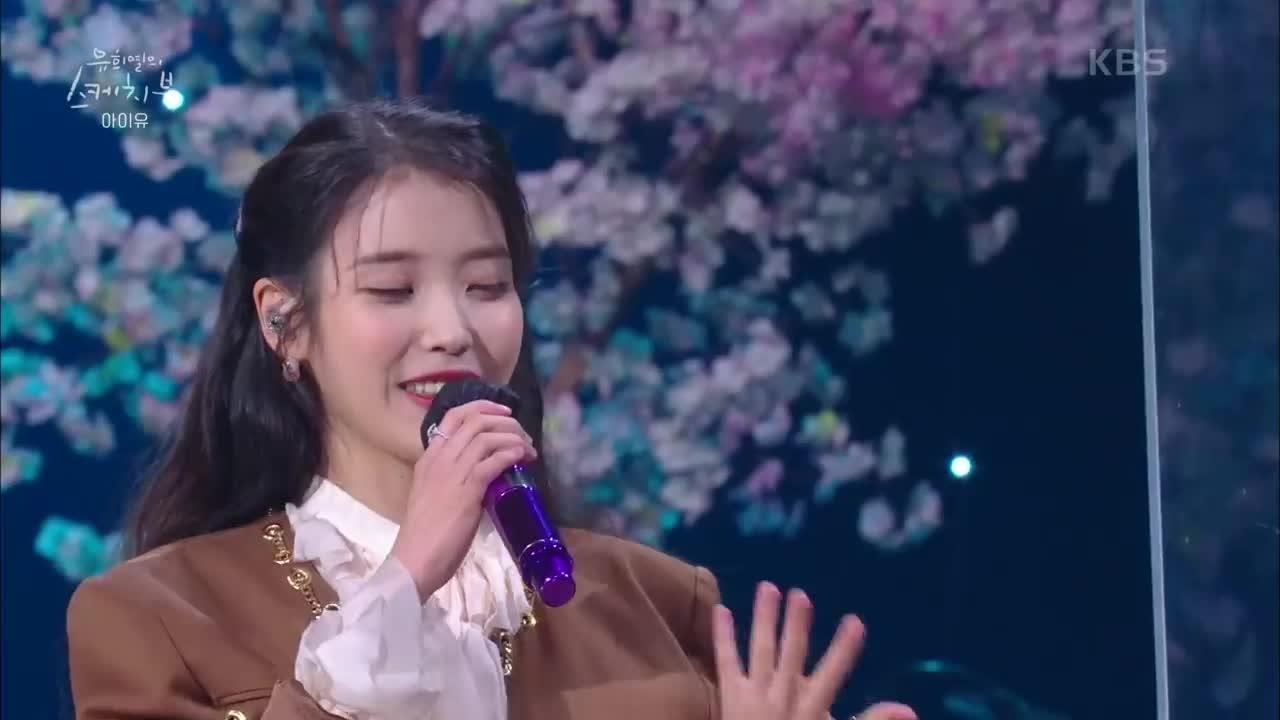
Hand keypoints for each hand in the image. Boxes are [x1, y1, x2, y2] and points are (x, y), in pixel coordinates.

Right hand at [389, 399, 535, 599]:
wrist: (415, 558)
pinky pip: (494, 460)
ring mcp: (452, 472)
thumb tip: (484, 473)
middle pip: (475, 421)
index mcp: (429, 458)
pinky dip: (512, 453)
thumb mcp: (435, 494)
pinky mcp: (467, 490)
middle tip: (523, 434)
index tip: (503, 412)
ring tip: (529, 448)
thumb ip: (454, 479)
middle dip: (505, 421)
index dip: (482, 408)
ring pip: (487, 436)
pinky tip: (522, 457)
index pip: (453, 417)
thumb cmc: (425, 534)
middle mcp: (439, 459)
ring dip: (514, 437)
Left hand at [712, 583, 915, 719]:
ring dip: (764, 619)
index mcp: (810, 709)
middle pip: (792, 655)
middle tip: (800, 594)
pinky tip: (722, 610)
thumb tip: (910, 710)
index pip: (832, 675)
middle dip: (797, 625)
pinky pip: (725, 662)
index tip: (856, 621)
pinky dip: (723, 636)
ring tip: (768, 587)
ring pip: (761, 651)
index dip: (844, 649)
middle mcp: (782, 698)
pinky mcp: (730, 697)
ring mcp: (753, 696)